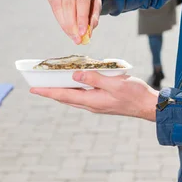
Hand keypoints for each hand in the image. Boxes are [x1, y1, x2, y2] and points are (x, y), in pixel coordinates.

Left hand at [30, 71, 157, 121]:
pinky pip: (83, 95)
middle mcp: (91, 104)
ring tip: (50, 84)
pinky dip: (74, 89)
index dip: (48, 92)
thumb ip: (94, 78)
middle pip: (66, 98)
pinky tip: (73, 82)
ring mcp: (97, 103)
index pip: (64, 95)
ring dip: (61, 91)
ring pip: (74, 97)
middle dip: (51, 92)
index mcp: (92, 100)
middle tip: (37, 85)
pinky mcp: (102, 101)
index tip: (33, 89)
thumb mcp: (114, 83)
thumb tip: (75, 75)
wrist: (148, 105)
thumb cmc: (134, 94)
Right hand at [47, 0, 101, 43]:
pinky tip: (67, 27)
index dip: (81, 18)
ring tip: (73, 36)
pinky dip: (60, 20)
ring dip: (65, 25)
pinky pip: (54, 8)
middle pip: (68, 5)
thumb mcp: (96, 1)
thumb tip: (87, 33)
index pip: (82, 1)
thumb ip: (94, 16)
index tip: (82, 33)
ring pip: (59, 8)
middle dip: (72, 25)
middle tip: (77, 39)